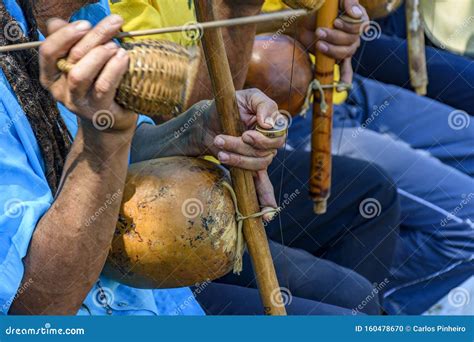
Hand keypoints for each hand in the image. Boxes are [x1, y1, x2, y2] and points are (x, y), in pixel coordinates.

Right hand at [39, 15, 137, 133]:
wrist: (111, 122)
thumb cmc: (97, 86)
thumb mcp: (82, 64)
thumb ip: (71, 44)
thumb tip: (56, 22)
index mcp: (50, 75)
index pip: (48, 51)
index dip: (64, 35)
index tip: (85, 24)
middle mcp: (59, 90)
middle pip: (70, 58)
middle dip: (93, 37)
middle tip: (113, 25)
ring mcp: (77, 103)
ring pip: (81, 74)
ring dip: (100, 54)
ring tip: (116, 46)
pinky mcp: (98, 111)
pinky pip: (102, 87)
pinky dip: (113, 69)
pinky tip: (123, 58)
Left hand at [203, 88, 286, 218]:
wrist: (207, 121)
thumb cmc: (228, 105)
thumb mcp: (247, 96)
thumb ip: (264, 105)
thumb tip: (270, 124)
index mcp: (272, 125)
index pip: (278, 136)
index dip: (263, 138)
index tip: (246, 134)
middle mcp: (269, 143)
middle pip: (265, 153)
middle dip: (242, 147)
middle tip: (221, 138)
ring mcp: (260, 158)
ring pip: (256, 165)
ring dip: (237, 159)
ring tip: (219, 150)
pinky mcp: (248, 169)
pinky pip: (262, 187)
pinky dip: (266, 201)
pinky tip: (268, 215)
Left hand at [296, 0, 368, 84]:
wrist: (304, 19)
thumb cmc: (322, 8)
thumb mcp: (335, 1)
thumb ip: (349, 1)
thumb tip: (355, 13)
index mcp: (357, 21)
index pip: (361, 27)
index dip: (349, 26)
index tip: (335, 22)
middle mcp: (354, 36)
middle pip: (351, 41)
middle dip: (334, 37)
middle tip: (319, 32)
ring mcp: (347, 48)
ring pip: (345, 53)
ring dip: (331, 50)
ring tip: (319, 44)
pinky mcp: (336, 57)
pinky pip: (345, 70)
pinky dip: (345, 80)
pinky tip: (341, 88)